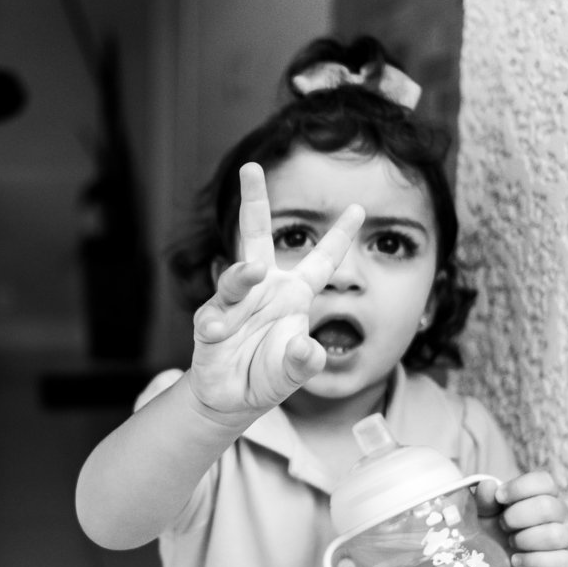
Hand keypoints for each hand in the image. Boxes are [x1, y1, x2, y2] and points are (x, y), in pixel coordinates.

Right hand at [186, 162, 363, 420]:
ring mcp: (232, 305)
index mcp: (293, 293)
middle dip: (253, 200)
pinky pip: (212, 320)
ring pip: (235, 279)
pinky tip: (218, 332)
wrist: (234, 398)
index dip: (338, 236)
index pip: (321, 261)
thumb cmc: (270, 372)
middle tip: (250, 168)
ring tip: (254, 271)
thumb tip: (306, 348)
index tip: (358, 208)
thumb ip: (305, 360)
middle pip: (255, 237)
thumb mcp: (296, 370)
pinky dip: (216, 325)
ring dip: (244, 274)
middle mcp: (262, 289)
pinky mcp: (209, 326)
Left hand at [475, 472, 567, 566]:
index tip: (499, 499)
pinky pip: (559, 561)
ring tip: (511, 544)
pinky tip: (516, 560)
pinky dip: (531, 561)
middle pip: (548, 506)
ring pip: (555, 534)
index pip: (543, 481)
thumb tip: (487, 485)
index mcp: (543, 495)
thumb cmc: (495, 537)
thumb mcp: (484, 516)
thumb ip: (484, 500)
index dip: (519, 487)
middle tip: (503, 526)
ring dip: (525, 540)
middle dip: (517, 517)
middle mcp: (560, 514)